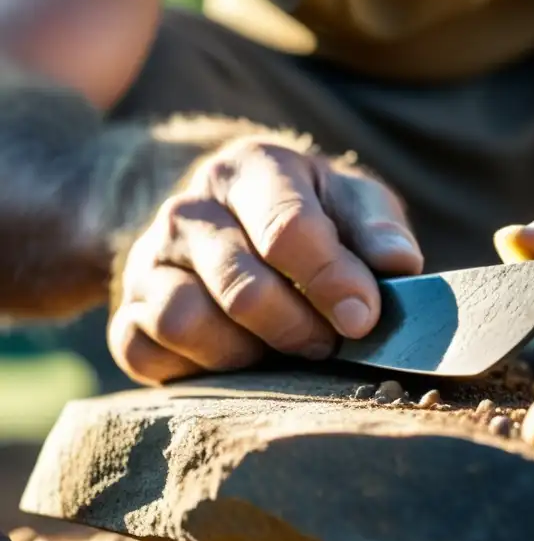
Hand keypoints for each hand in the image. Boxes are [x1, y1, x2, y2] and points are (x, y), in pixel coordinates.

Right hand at [108, 137, 422, 383]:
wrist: (233, 218)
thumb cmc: (312, 214)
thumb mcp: (353, 202)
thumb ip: (378, 228)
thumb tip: (398, 264)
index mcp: (251, 170)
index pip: (288, 230)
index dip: (332, 281)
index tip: (363, 318)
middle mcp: (188, 208)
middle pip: (241, 285)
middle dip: (297, 328)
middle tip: (328, 344)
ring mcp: (149, 259)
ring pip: (184, 321)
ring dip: (245, 353)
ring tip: (281, 352)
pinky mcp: (127, 309)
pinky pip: (143, 354)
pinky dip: (194, 371)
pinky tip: (235, 361)